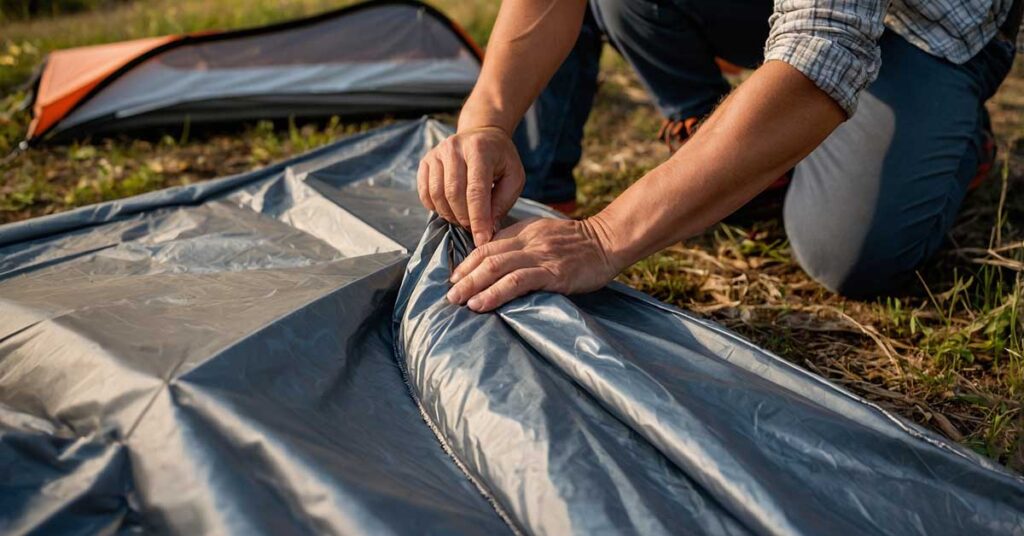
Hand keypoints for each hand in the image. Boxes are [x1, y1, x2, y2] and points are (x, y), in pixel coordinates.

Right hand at [418, 126, 525, 245]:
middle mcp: (455, 148)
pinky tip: (449, 209)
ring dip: (449, 215)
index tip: (482, 240)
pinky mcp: (426, 161)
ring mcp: (437, 153)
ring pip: (437, 195)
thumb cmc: (501, 159)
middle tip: (473, 228)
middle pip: (453, 194)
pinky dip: (435, 208)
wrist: (482, 135)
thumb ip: (503, 202)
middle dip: (464, 218)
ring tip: (462, 219)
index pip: (476, 191)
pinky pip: (425, 192)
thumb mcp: (514, 177)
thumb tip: (488, 228)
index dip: (478, 219)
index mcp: (480, 150)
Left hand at [446, 217, 623, 311]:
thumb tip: (497, 263)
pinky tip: (482, 303)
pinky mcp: (553, 273)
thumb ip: (522, 245)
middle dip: (464, 277)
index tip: (455, 278)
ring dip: (473, 286)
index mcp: (524, 231)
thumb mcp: (545, 236)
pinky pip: (518, 282)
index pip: (487, 245)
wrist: (608, 242)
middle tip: (449, 295)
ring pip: (497, 268)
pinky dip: (495, 293)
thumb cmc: (578, 244)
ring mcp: (540, 256)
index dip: (467, 263)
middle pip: (486, 257)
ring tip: (459, 301)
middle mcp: (528, 241)